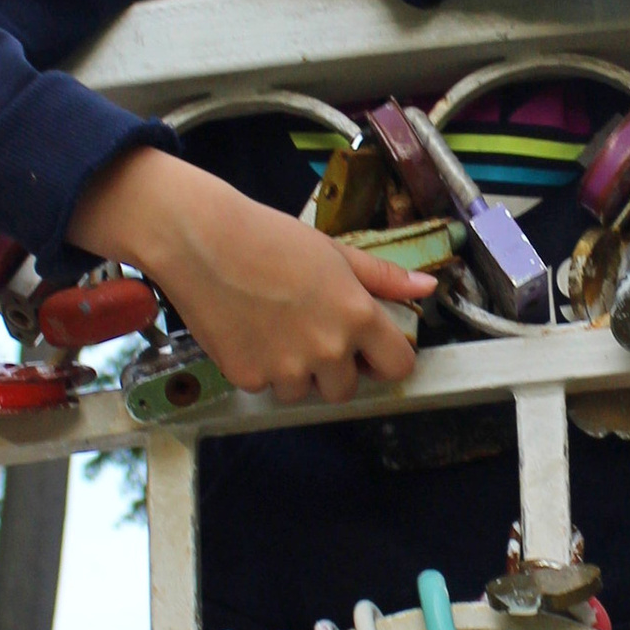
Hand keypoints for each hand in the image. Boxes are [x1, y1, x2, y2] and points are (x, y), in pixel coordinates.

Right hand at [70, 148, 419, 405]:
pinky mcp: (249, 377)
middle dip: (334, 370)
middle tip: (310, 334)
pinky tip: (248, 332)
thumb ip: (383, 277)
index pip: (397, 366)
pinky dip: (259, 367)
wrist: (203, 240)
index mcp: (357, 316)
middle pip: (346, 389)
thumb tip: (426, 287)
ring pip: (303, 391)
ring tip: (274, 328)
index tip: (368, 349)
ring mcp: (287, 368)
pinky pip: (265, 386)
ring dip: (295, 372)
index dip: (383, 359)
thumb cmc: (269, 238)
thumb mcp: (334, 252)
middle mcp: (328, 350)